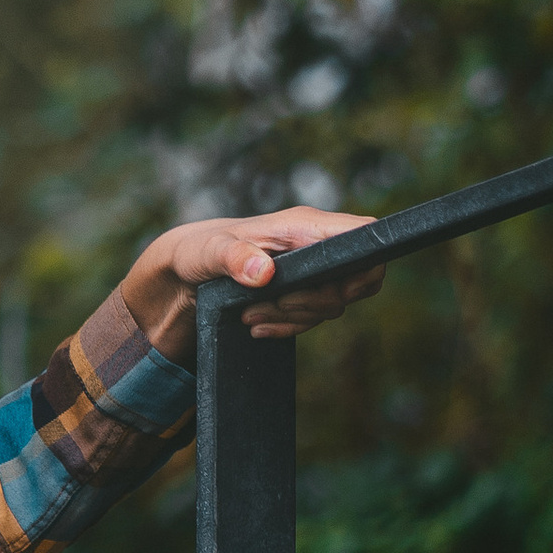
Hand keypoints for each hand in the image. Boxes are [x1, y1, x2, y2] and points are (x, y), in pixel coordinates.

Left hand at [119, 207, 386, 364]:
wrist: (184, 273)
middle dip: (315, 303)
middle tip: (271, 306)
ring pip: (331, 304)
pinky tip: (256, 327)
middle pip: (355, 280)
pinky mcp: (300, 293)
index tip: (338, 290)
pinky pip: (311, 318)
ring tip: (248, 316)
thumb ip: (233, 257)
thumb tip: (264, 273)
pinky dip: (286, 327)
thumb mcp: (206, 252)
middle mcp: (313, 246)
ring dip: (292, 318)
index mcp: (302, 225)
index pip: (363, 233)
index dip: (367, 263)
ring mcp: (310, 272)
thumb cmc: (196, 251)